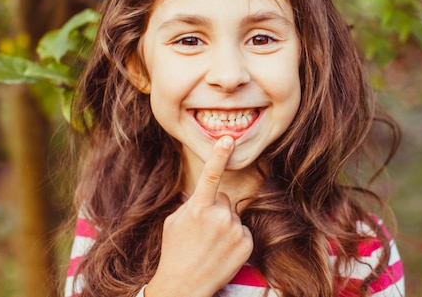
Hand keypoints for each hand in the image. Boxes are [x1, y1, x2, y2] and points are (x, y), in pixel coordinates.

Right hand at [145, 136, 253, 296]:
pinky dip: (234, 238)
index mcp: (198, 208)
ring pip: (233, 215)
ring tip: (210, 244)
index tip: (228, 139)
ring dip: (224, 224)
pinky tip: (221, 251)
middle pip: (223, 199)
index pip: (211, 175)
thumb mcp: (174, 222)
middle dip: (215, 209)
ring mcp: (235, 230)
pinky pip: (242, 230)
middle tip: (202, 231)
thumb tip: (201, 191)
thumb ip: (191, 203)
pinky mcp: (247, 243)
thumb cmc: (175, 251)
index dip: (219, 155)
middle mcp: (219, 216)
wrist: (184, 286)